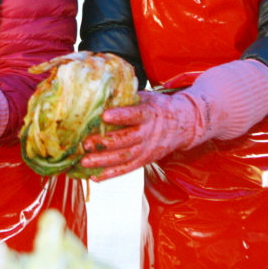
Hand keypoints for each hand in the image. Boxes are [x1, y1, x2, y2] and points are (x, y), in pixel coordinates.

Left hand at [80, 91, 201, 180]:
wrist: (183, 124)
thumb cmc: (157, 107)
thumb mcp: (146, 97)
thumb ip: (126, 97)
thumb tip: (100, 91)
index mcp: (149, 114)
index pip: (135, 115)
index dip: (121, 116)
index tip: (104, 115)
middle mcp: (149, 133)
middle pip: (127, 140)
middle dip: (105, 143)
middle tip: (85, 144)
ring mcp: (148, 149)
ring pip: (125, 157)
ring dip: (104, 161)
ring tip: (84, 162)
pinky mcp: (145, 160)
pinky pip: (127, 169)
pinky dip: (111, 174)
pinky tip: (94, 177)